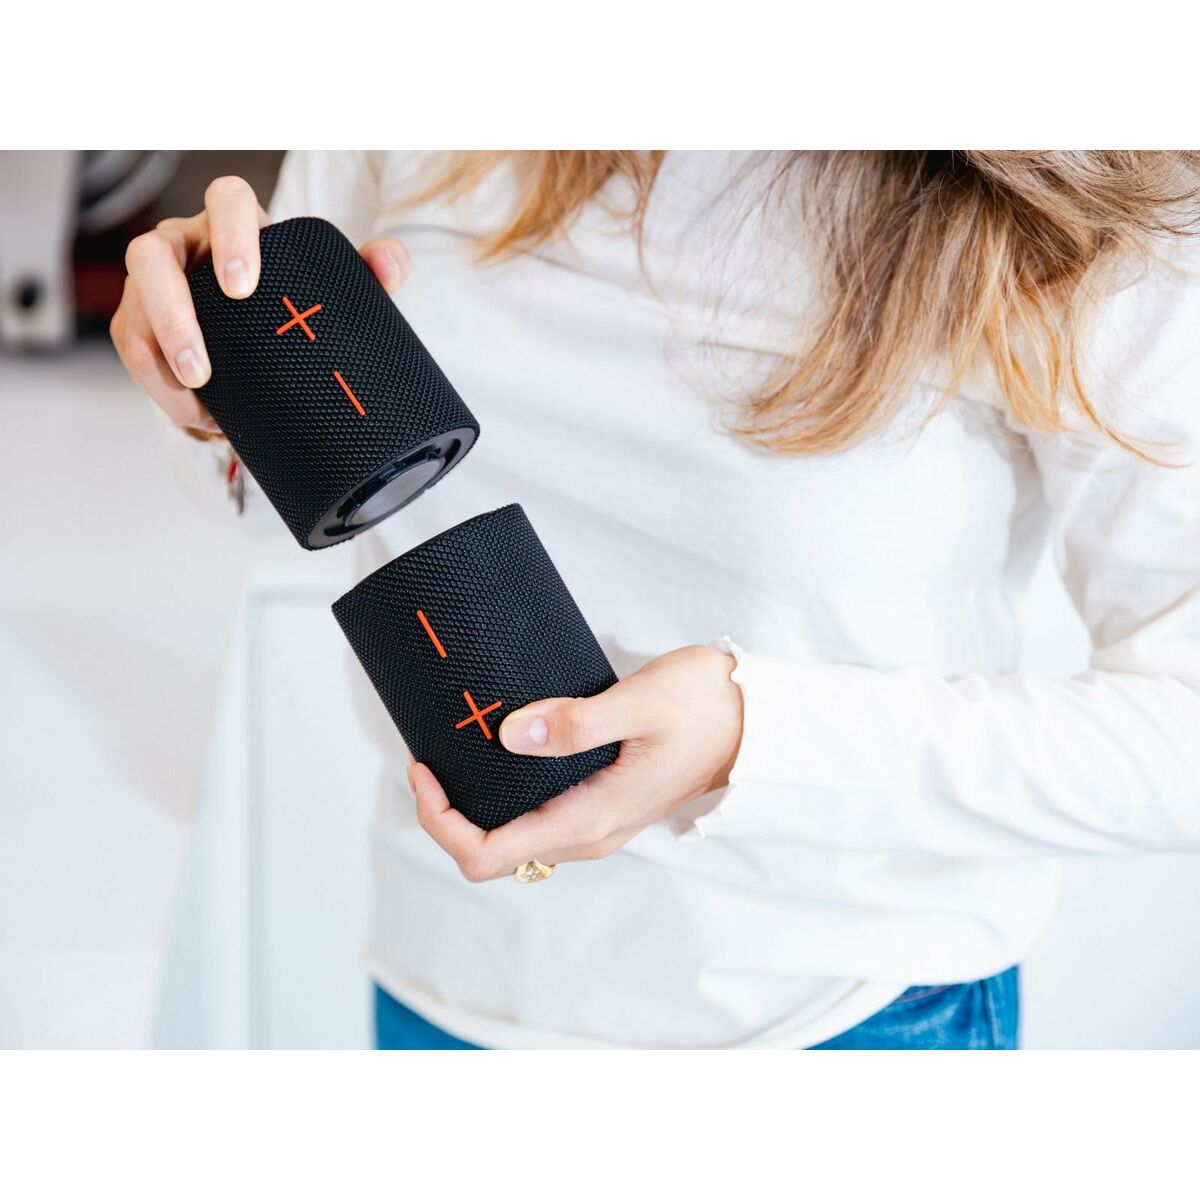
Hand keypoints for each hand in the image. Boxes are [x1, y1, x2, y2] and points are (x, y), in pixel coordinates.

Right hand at [110, 175, 410, 430]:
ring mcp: (153, 281)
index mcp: (235, 222)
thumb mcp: (339, 288)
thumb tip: (391, 264)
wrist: (269, 338)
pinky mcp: (138, 320)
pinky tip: (196, 412)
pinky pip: (132, 347)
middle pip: (152, 255)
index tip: (242, 288)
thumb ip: (372, 272)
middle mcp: (185, 242)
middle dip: (172, 313)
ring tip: (200, 401)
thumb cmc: (300, 300)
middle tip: (202, 367)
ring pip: (134, 308)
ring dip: (159, 358)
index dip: (229, 234)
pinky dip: (159, 386)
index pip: (226, 199)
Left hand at [411, 645, 743, 881]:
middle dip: (450, 814)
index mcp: (590, 819)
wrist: (755, 720)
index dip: (441, 820)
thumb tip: (511, 735)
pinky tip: (500, 753)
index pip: (487, 853)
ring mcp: (596, 824)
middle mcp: (589, 834)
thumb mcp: (640, 703)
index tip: (427, 770)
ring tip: (456, 755)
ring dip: (476, 808)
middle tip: (432, 758)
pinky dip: (505, 797)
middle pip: (492, 853)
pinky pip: (536, 819)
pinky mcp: (602, 805)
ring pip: (513, 840)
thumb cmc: (705, 706)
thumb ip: (575, 723)